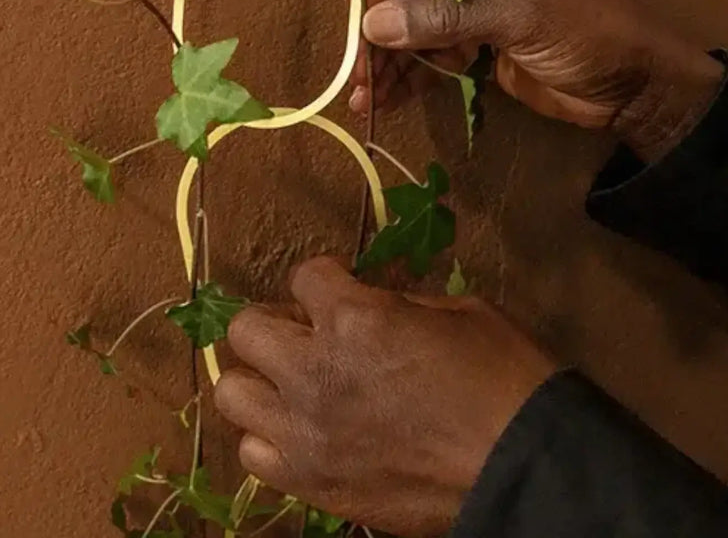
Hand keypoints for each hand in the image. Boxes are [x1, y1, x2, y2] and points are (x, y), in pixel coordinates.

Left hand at [214, 256, 554, 535]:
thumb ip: (397, 302)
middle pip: (246, 329)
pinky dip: (272, 437)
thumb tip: (368, 300)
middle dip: (278, 321)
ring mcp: (306, 432)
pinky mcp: (310, 483)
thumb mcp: (457, 312)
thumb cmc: (503, 378)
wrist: (526, 470)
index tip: (341, 288)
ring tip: (296, 384)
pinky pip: (254, 453)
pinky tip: (304, 431)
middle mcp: (315, 371)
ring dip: (262, 379)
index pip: (305, 276)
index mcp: (355, 318)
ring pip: (232, 392)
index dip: (326, 278)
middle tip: (309, 333)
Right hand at [349, 0, 722, 160]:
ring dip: (387, 63)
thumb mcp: (519, 17)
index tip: (366, 22)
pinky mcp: (476, 51)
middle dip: (379, 34)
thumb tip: (374, 24)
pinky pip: (430, 60)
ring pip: (413, 31)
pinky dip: (407, 79)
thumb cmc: (587, 31)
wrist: (634, 86)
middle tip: (360, 74)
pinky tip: (385, 101)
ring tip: (366, 100)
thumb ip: (446, 18)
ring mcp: (472, 14)